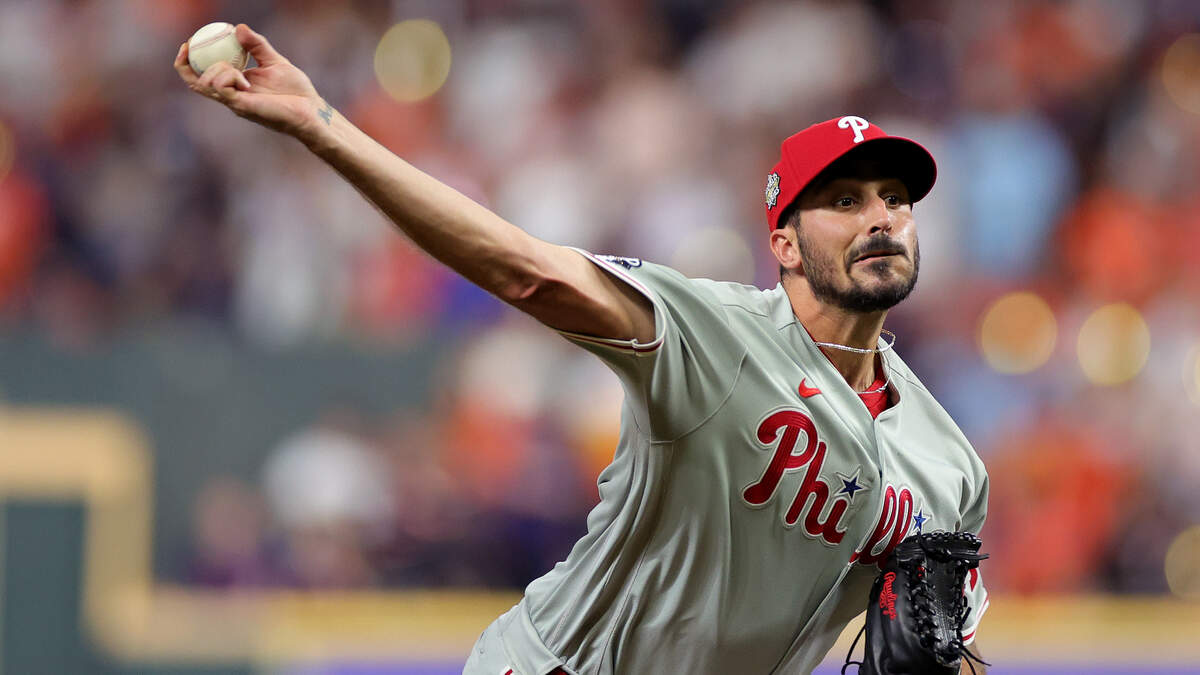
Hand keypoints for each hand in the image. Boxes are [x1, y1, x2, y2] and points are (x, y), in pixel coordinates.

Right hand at [174, 24, 325, 139]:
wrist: (310, 110)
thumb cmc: (295, 91)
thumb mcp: (274, 61)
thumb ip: (257, 45)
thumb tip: (238, 28)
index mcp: (234, 85)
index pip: (202, 75)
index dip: (188, 60)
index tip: (188, 42)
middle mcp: (230, 95)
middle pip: (195, 83)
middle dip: (185, 64)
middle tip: (188, 46)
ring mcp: (234, 103)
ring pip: (207, 83)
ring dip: (217, 69)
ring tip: (240, 70)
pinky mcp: (242, 107)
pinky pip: (222, 88)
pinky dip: (229, 77)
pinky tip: (245, 78)